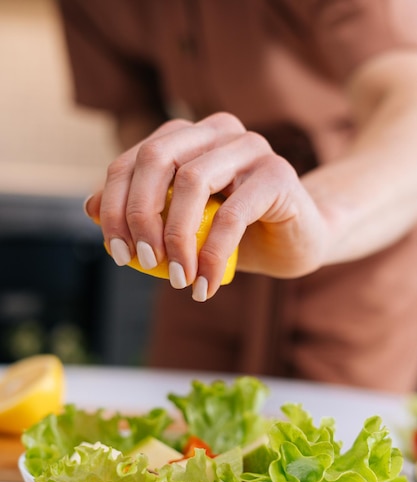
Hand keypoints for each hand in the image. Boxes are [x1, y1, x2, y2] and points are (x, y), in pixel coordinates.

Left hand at [85, 112, 330, 300]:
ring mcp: (250, 147)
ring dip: (176, 239)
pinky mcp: (277, 174)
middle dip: (140, 215)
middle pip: (156, 159)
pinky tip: (205, 285)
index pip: (133, 159)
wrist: (295, 241)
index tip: (118, 252)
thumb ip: (141, 212)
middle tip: (143, 261)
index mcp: (187, 136)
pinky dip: (212, 255)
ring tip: (179, 279)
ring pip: (192, 181)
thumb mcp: (180, 225)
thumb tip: (89, 207)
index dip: (115, 205)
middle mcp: (216, 131)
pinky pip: (232, 214)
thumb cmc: (234, 233)